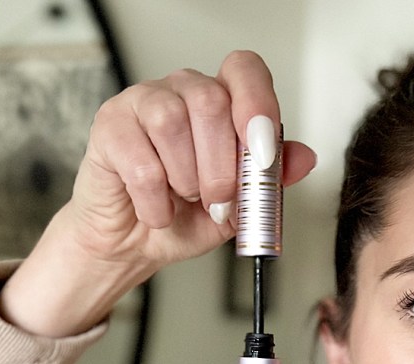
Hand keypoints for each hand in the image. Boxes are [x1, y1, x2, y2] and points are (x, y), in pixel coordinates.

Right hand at [0, 52, 316, 336]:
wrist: (136, 243)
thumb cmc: (186, 216)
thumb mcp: (242, 205)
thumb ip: (272, 179)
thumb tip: (304, 158)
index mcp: (221, 101)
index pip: (245, 70)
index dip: (257, 105)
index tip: (262, 153)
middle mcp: (182, 91)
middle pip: (210, 101)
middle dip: (222, 167)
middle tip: (219, 201)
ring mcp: (142, 102)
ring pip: (171, 123)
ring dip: (186, 180)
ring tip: (184, 200)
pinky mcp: (109, 126)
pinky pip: (141, 162)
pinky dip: (156, 202)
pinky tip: (157, 211)